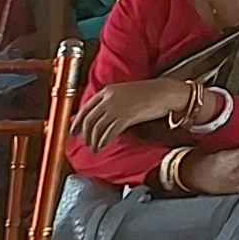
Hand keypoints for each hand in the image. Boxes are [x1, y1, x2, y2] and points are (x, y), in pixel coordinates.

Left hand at [69, 78, 202, 148]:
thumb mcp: (124, 94)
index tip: (73, 132)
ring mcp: (117, 107)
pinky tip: (103, 146)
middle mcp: (109, 98)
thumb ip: (109, 103)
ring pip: (98, 127)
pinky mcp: (126, 116)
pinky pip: (110, 132)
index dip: (77, 122)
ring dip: (94, 140)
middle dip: (85, 134)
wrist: (165, 92)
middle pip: (90, 119)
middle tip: (86, 144)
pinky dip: (104, 141)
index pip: (85, 108)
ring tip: (95, 148)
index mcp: (107, 91)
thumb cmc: (147, 94)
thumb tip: (96, 117)